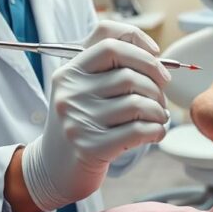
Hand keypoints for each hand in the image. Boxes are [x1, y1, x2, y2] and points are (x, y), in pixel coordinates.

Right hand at [20, 22, 169, 210]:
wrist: (53, 168)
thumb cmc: (81, 122)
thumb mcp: (83, 87)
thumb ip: (109, 64)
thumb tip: (154, 53)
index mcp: (69, 72)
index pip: (109, 43)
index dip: (140, 46)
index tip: (158, 58)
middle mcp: (70, 93)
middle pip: (129, 75)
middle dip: (156, 86)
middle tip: (160, 99)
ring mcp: (79, 121)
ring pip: (138, 103)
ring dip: (159, 111)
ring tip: (158, 117)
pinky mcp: (91, 147)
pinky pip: (139, 130)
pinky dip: (156, 130)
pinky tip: (155, 133)